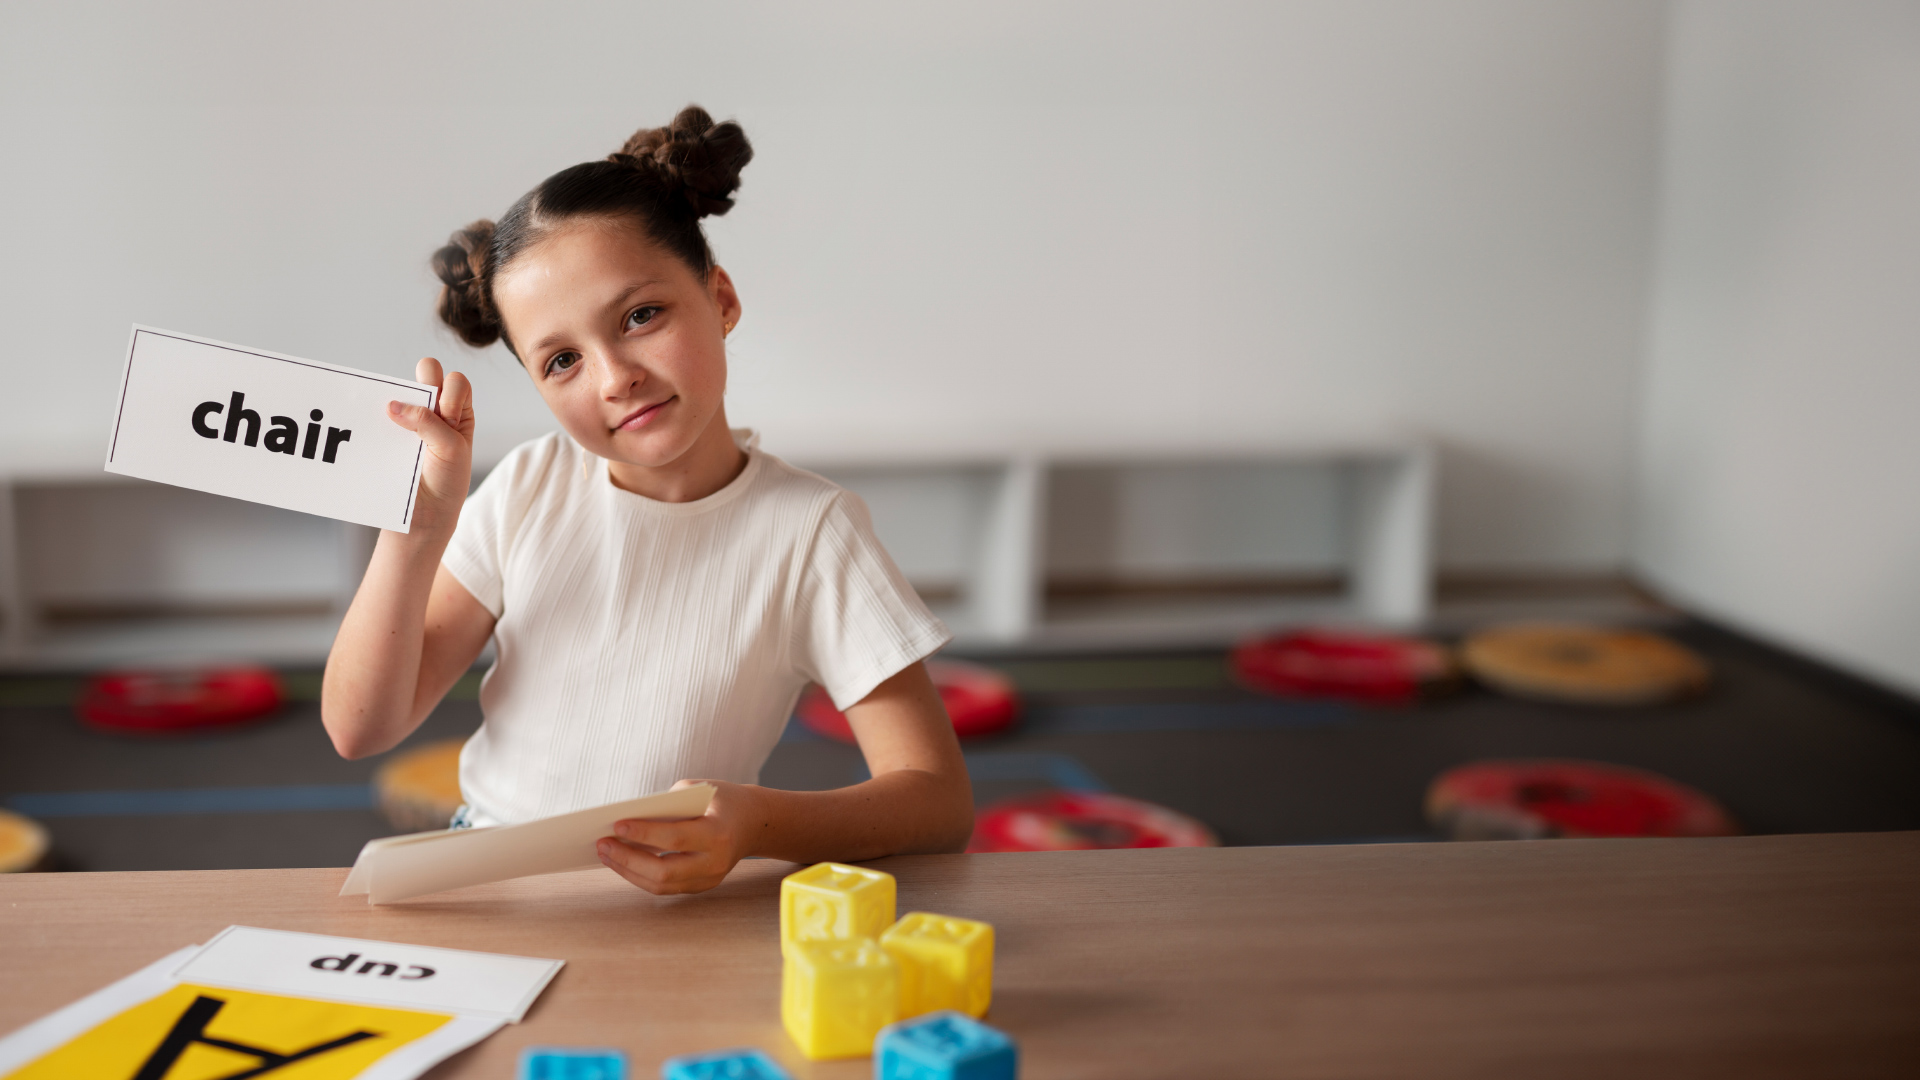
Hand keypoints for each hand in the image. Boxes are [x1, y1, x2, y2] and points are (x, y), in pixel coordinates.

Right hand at [386, 357, 473, 539]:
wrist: (424, 514)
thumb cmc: (447, 481)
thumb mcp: (450, 449)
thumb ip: (429, 423)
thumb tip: (393, 404)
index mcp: (459, 412)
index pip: (455, 381)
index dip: (449, 393)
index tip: (447, 419)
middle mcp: (436, 411)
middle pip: (429, 374)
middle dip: (424, 382)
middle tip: (421, 411)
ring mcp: (411, 420)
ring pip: (402, 391)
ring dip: (398, 399)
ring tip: (395, 421)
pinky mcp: (389, 432)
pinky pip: (381, 414)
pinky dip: (378, 415)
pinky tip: (377, 426)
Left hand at [596, 780, 764, 894]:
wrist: (754, 822)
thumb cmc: (721, 800)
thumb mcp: (697, 790)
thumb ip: (667, 806)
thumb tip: (627, 824)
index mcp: (718, 833)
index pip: (675, 838)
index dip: (644, 834)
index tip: (616, 825)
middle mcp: (715, 861)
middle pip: (664, 871)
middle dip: (628, 859)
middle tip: (602, 844)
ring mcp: (710, 878)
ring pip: (661, 885)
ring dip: (628, 871)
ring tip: (606, 854)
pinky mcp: (702, 886)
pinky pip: (665, 887)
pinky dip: (641, 876)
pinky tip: (622, 862)